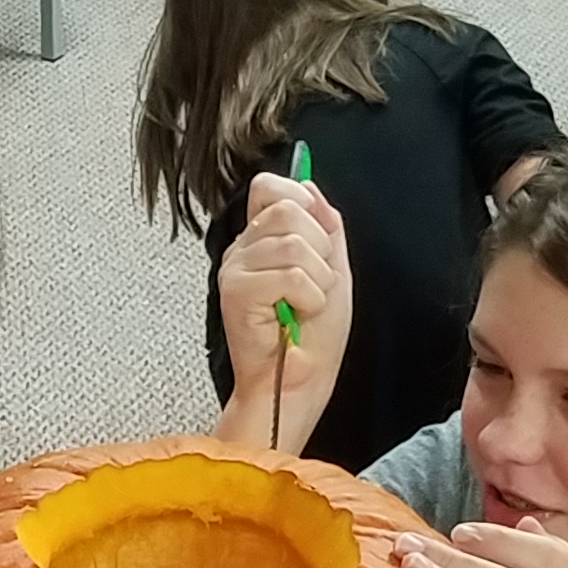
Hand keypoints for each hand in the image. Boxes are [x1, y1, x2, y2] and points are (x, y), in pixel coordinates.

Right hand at [215, 173, 349, 424]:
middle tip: (315, 284)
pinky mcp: (235, 291)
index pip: (268, 187)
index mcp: (260, 241)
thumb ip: (324, 226)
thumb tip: (309, 185)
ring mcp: (235, 269)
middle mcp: (242, 250)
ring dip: (318, 279)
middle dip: (320, 247)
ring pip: (293, 242)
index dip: (299, 198)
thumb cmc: (314, 337)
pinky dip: (309, 297)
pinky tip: (297, 315)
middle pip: (287, 208)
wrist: (301, 383)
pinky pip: (290, 273)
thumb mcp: (333, 269)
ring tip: (306, 304)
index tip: (318, 233)